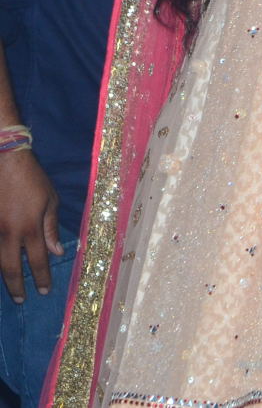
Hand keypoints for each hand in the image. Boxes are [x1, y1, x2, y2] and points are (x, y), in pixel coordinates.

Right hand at [0, 149, 61, 302]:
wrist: (5, 161)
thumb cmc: (32, 179)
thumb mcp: (50, 201)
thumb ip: (51, 228)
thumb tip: (56, 252)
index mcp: (30, 227)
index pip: (39, 260)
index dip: (42, 278)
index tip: (44, 291)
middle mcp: (9, 233)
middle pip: (11, 268)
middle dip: (16, 287)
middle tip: (21, 300)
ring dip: (3, 275)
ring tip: (10, 287)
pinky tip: (0, 264)